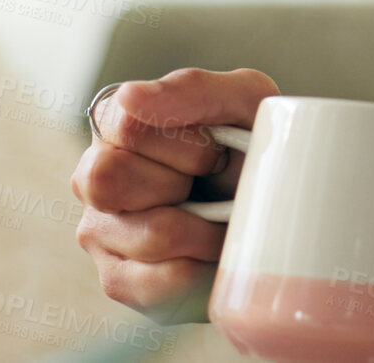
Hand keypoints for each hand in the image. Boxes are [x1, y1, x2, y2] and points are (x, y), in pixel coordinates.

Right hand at [71, 67, 277, 323]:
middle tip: (211, 182)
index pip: (126, 127)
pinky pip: (159, 283)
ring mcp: (99, 231)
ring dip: (204, 229)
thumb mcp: (244, 102)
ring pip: (148, 235)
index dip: (185, 143)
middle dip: (182, 181)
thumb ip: (191, 90)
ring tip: (220, 219)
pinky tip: (211, 253)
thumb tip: (131, 97)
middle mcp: (92, 175)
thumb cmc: (253, 147)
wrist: (280, 205)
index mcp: (115, 122)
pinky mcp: (119, 281)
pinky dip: (204, 269)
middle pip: (109, 178)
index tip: (216, 150)